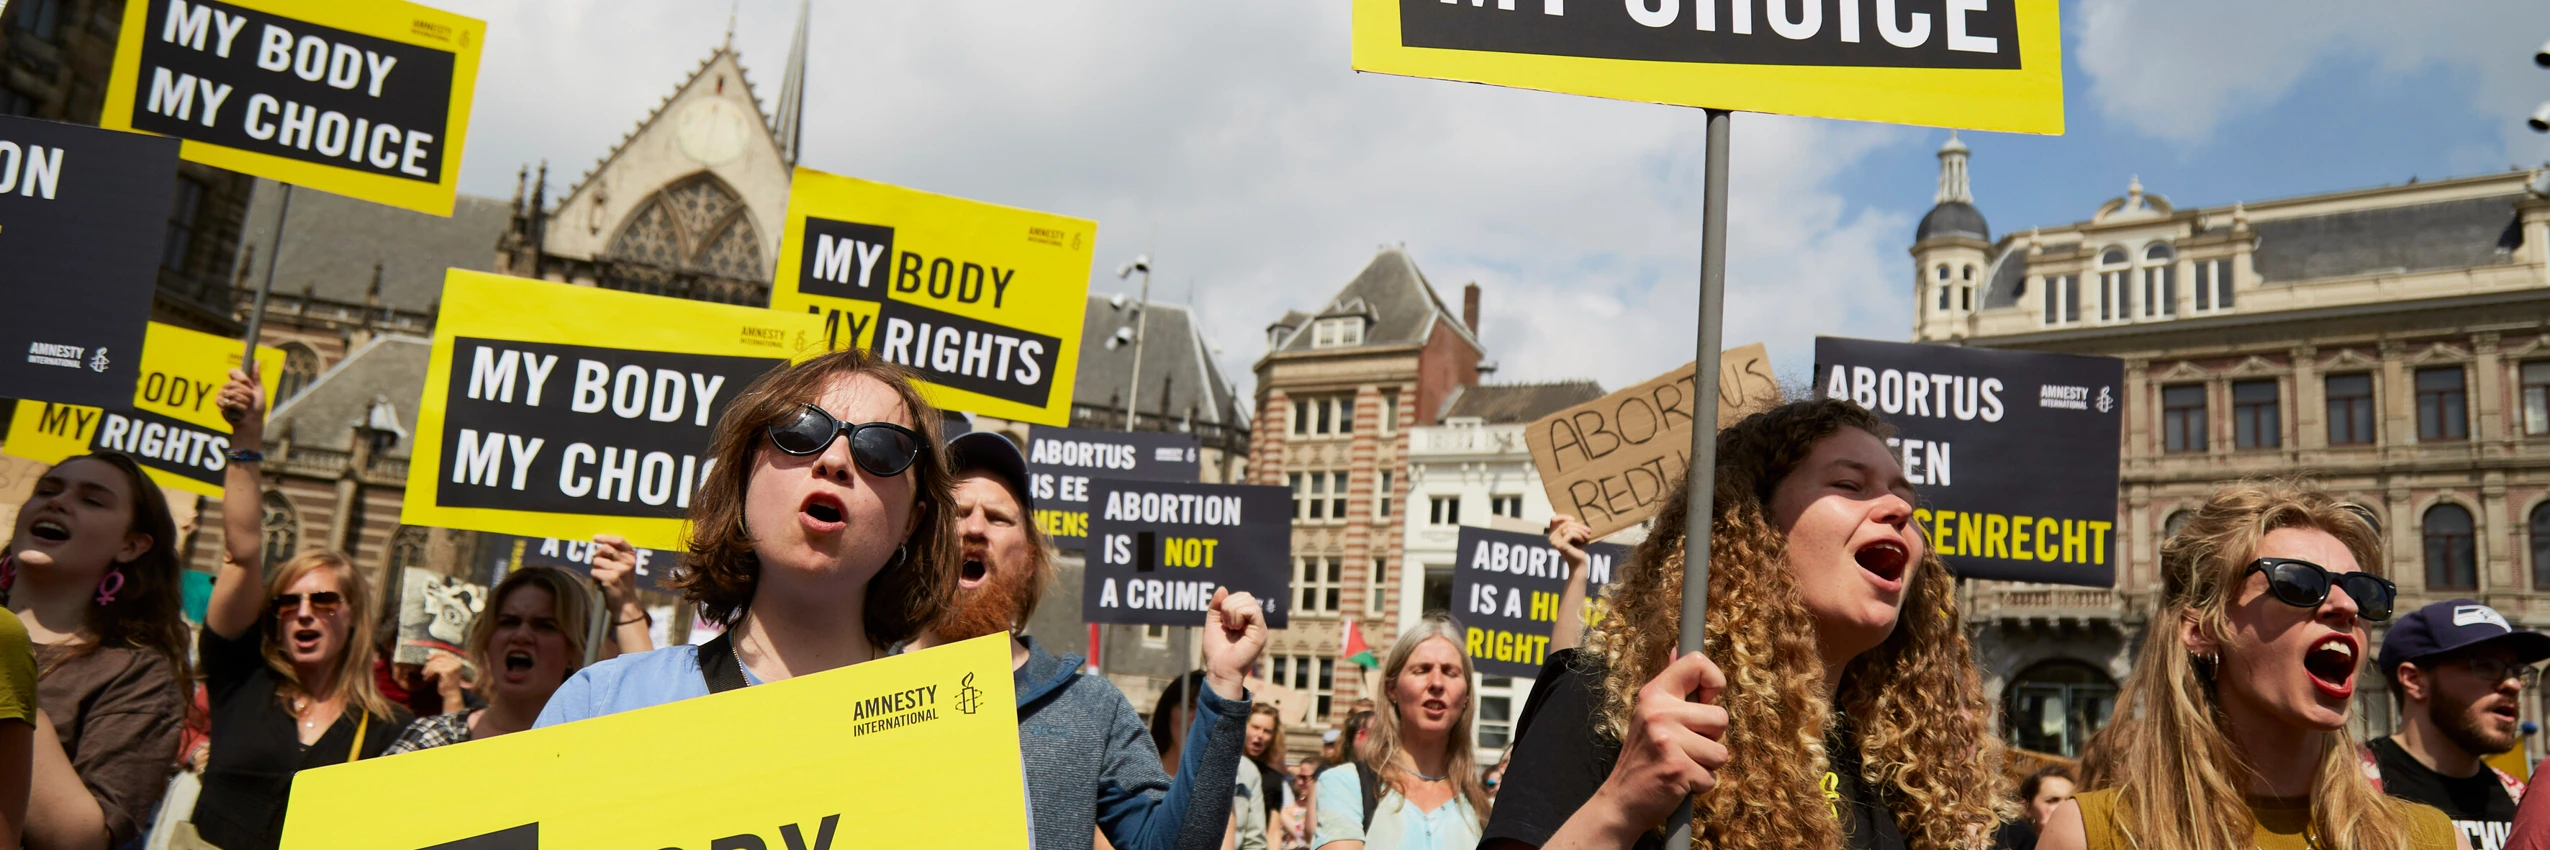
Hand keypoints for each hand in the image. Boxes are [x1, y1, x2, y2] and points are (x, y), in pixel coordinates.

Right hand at [216, 364, 264, 435]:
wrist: (252, 421)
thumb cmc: (257, 406)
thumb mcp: (259, 389)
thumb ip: (256, 376)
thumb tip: (256, 361)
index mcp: (237, 382)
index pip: (233, 372)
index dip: (240, 377)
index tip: (247, 382)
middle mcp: (228, 387)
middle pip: (233, 383)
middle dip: (246, 392)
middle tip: (250, 399)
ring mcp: (222, 395)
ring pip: (232, 393)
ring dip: (244, 401)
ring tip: (246, 406)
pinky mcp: (219, 404)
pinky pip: (229, 402)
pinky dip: (239, 407)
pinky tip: (240, 411)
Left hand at [421, 651, 467, 702]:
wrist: (451, 693)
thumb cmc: (447, 682)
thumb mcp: (445, 670)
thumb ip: (441, 662)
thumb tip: (430, 654)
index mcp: (457, 661)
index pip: (445, 653)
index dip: (436, 654)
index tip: (427, 658)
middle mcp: (457, 662)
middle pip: (439, 658)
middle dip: (430, 663)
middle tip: (424, 670)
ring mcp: (453, 666)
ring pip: (436, 663)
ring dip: (428, 669)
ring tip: (425, 675)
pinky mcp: (448, 671)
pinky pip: (436, 668)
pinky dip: (430, 673)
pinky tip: (427, 678)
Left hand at [590, 534, 643, 619]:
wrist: (625, 603)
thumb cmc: (623, 583)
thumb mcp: (626, 567)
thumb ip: (617, 555)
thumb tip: (600, 544)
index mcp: (632, 557)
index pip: (619, 541)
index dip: (606, 538)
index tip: (595, 538)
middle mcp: (628, 562)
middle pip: (604, 549)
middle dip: (597, 555)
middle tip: (598, 564)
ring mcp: (620, 570)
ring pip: (597, 561)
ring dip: (595, 569)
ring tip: (602, 577)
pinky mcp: (611, 578)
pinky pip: (594, 572)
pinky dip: (594, 578)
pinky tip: (601, 584)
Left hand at [1201, 588, 1267, 700]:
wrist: (1220, 670)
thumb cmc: (1217, 652)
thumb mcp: (1213, 623)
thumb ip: (1216, 606)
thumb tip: (1223, 588)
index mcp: (1246, 620)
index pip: (1242, 596)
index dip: (1227, 602)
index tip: (1222, 621)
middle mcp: (1255, 622)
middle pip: (1246, 595)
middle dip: (1229, 605)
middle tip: (1226, 624)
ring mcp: (1259, 627)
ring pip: (1248, 601)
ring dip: (1232, 612)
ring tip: (1231, 628)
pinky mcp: (1261, 632)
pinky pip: (1252, 610)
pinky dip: (1238, 615)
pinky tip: (1235, 628)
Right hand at [1547, 514, 1592, 574]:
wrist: (1580, 563)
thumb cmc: (1579, 548)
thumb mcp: (1576, 534)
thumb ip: (1572, 526)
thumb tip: (1571, 520)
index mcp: (1554, 535)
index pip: (1553, 519)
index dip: (1563, 517)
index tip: (1573, 519)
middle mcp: (1552, 538)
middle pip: (1565, 523)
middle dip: (1578, 526)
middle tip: (1588, 531)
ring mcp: (1554, 542)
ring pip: (1568, 527)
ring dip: (1580, 531)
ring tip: (1586, 537)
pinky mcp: (1560, 545)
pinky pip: (1570, 533)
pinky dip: (1579, 536)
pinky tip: (1583, 541)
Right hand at [1589, 651, 1727, 832]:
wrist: (1621, 800)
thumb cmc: (1643, 758)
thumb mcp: (1649, 715)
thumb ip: (1671, 684)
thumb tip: (1679, 649)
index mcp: (1654, 694)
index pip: (1697, 663)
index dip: (1714, 680)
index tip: (1706, 700)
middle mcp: (1659, 712)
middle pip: (1720, 717)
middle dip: (1710, 739)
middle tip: (1683, 747)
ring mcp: (1667, 740)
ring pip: (1721, 752)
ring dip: (1705, 764)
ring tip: (1680, 764)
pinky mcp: (1677, 768)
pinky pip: (1712, 777)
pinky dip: (1699, 785)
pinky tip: (1678, 782)